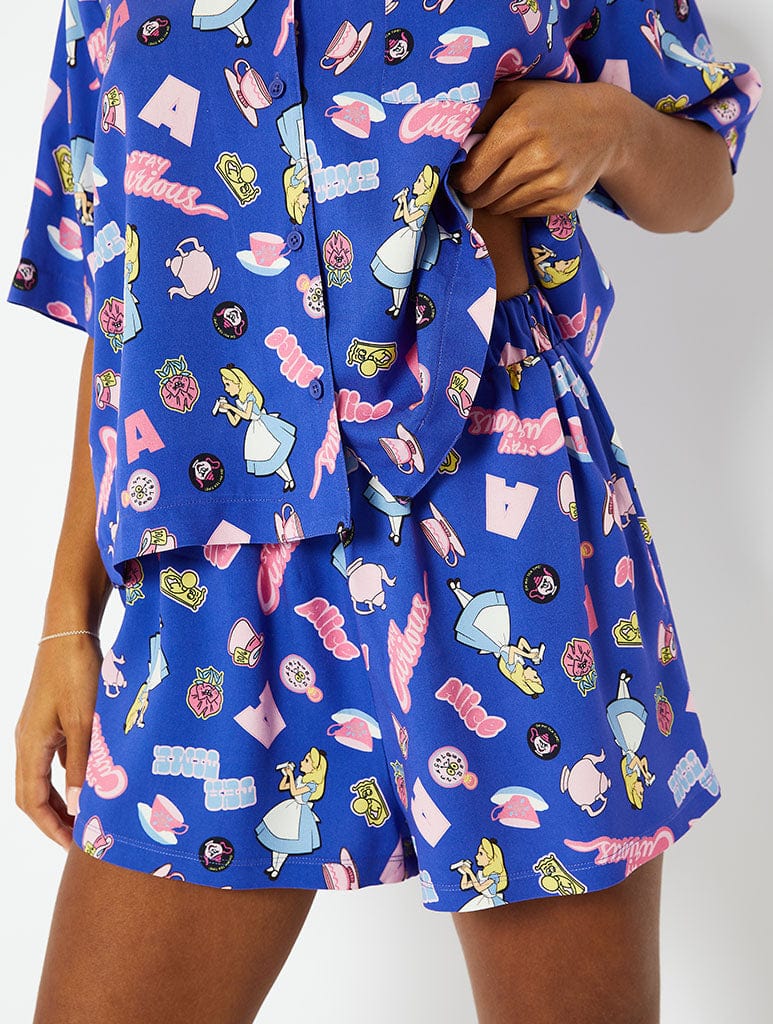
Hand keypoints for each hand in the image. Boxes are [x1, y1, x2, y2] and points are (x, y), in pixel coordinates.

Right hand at [15, 635, 101, 848]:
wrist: (70, 630)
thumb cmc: (76, 671)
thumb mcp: (83, 721)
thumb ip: (82, 764)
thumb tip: (79, 806)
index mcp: (30, 745)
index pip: (31, 801)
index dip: (50, 827)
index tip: (72, 846)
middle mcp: (28, 741)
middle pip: (34, 793)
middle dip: (55, 818)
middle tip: (82, 838)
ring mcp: (39, 729)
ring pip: (46, 775)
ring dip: (65, 796)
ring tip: (91, 814)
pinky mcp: (53, 717)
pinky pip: (58, 755)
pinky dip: (73, 772)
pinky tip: (96, 777)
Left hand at [449, 78, 622, 216]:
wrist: (608, 125)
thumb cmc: (551, 106)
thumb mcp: (515, 94)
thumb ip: (480, 113)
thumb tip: (447, 138)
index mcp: (520, 127)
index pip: (472, 173)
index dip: (459, 179)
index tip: (457, 176)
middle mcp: (538, 157)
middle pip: (483, 195)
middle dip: (472, 192)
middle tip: (472, 184)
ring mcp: (554, 182)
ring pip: (501, 207)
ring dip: (492, 199)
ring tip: (497, 183)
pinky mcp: (565, 201)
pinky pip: (522, 213)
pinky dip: (514, 205)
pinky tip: (521, 187)